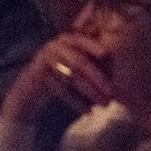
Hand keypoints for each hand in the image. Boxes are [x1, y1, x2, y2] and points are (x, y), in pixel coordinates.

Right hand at [1, 33, 115, 123]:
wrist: (29, 92)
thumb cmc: (62, 75)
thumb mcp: (78, 64)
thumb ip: (94, 60)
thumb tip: (121, 61)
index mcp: (67, 39)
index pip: (82, 40)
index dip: (93, 46)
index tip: (106, 53)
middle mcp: (54, 47)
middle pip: (79, 62)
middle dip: (98, 78)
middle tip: (112, 92)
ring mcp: (43, 61)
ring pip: (71, 79)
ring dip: (90, 92)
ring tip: (105, 104)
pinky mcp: (36, 77)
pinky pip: (60, 91)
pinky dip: (76, 101)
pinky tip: (87, 111)